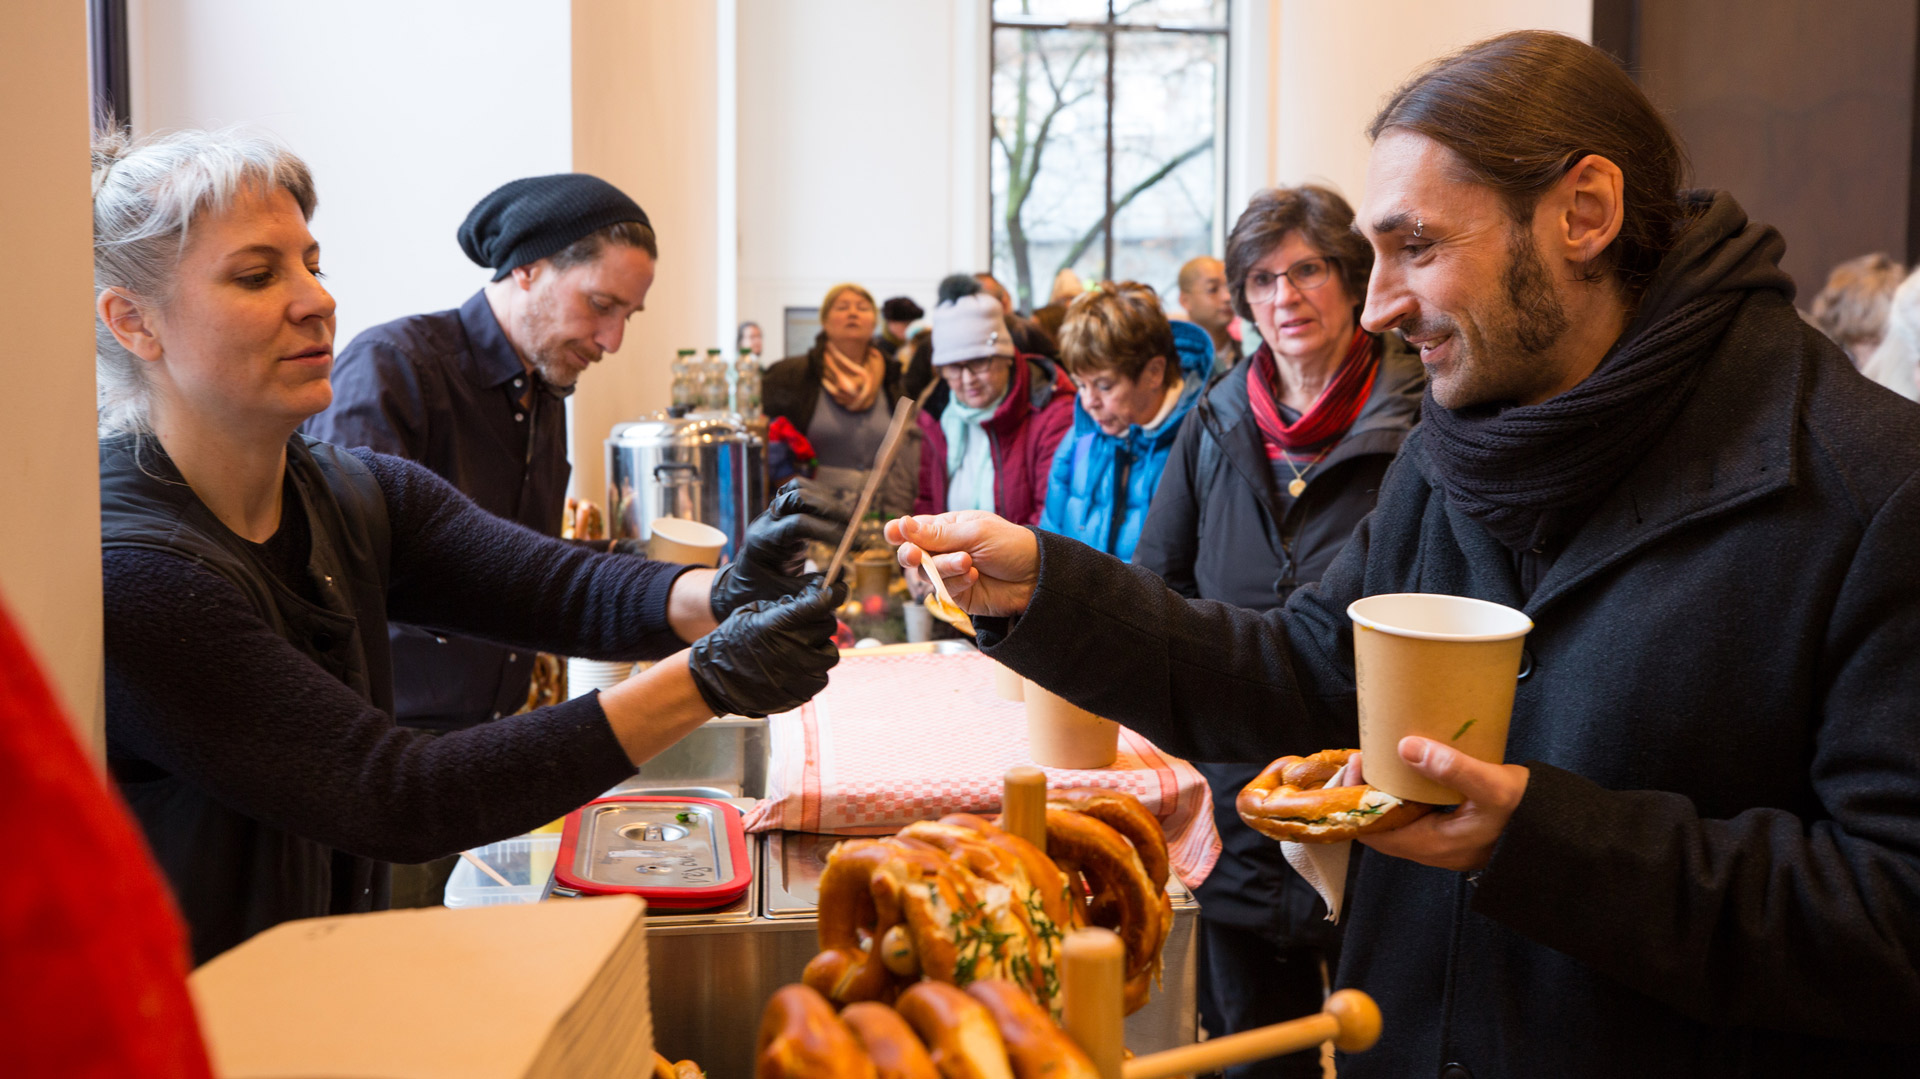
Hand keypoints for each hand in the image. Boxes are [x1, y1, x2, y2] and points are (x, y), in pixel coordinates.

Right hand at [688, 578, 846, 717]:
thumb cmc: (731, 641)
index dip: (830, 594)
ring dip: (819, 648)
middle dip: (819, 622)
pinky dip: (814, 671)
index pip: (820, 604)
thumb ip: (781, 606)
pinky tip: (797, 668)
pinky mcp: (801, 693)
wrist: (715, 679)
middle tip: (805, 625)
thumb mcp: (751, 612)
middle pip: (828, 627)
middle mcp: (793, 648)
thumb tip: (807, 599)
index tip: (835, 591)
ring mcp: (799, 673)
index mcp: (780, 624)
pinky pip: (821, 677)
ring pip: (829, 653)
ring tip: (801, 649)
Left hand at [709, 479, 847, 618]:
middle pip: (797, 496)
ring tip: (848, 521)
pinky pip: (802, 493)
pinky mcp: (784, 513)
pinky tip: (836, 517)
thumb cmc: (759, 593)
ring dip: (826, 501)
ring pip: (798, 488)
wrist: (740, 585)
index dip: (829, 531)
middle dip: (829, 509)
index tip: (850, 546)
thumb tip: (845, 573)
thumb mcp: (783, 595)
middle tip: (854, 529)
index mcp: (764, 540)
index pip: (799, 524)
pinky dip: (821, 499)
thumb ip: (813, 586)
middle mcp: (767, 520)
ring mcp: (774, 514)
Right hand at [884, 511, 1037, 617]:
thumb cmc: (1011, 545)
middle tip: (915, 555)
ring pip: (926, 573)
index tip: (892, 533)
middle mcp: (945, 550)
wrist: (1037, 577)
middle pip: (912, 554)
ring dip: (944, 567)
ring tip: (967, 562)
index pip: (915, 529)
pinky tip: (974, 576)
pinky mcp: (958, 595)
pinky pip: (944, 590)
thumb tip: (902, 524)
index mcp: (948, 527)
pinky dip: (957, 582)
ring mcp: (950, 574)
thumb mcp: (975, 533)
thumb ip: (938, 534)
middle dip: (910, 554)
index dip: (900, 531)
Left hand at [1356, 738, 1530, 871]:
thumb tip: (1406, 748)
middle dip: (1366, 794)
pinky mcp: (1452, 830)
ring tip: (1381, 759)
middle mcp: (1432, 848)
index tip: (1356, 766)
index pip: (1372, 831)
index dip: (1355, 801)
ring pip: (1397, 820)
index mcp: (1434, 844)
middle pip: (1379, 826)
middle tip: (1365, 757)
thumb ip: (1452, 768)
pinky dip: (1405, 794)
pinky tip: (1408, 770)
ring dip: (1385, 792)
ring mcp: (1442, 841)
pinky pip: (1415, 814)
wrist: (1559, 829)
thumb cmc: (1528, 812)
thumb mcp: (1492, 786)